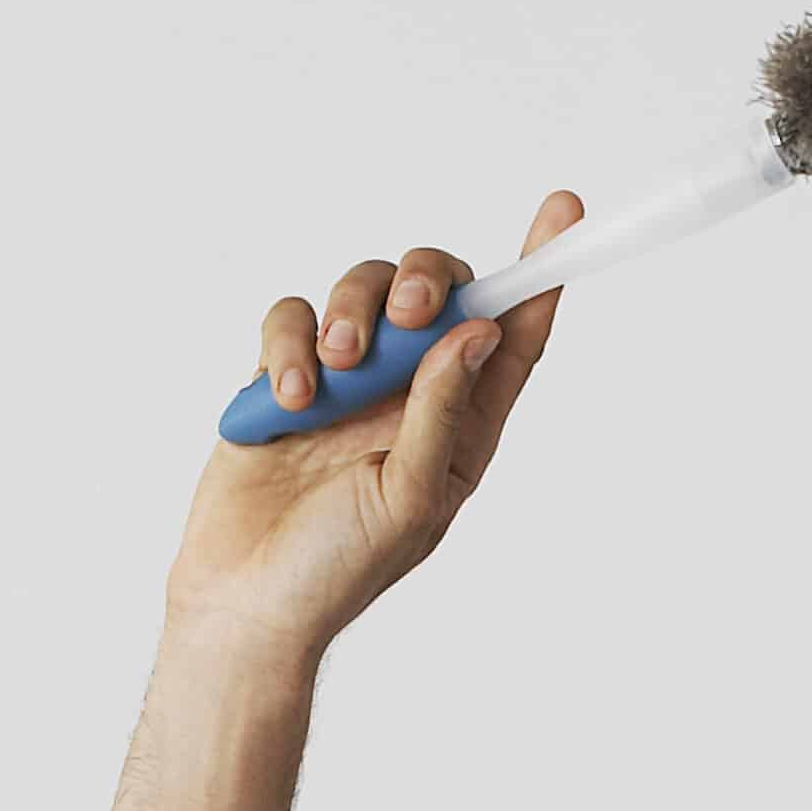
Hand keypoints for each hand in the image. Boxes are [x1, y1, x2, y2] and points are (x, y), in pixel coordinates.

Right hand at [163, 189, 583, 668]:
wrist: (246, 599)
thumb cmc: (338, 568)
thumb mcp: (409, 498)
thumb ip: (442, 413)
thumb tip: (478, 333)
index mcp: (461, 425)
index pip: (511, 337)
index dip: (539, 274)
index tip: (565, 210)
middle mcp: (410, 393)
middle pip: (436, 291)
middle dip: (423, 280)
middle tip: (406, 311)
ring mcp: (348, 381)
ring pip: (361, 291)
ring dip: (349, 316)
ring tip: (332, 376)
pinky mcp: (286, 376)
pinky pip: (293, 318)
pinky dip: (289, 346)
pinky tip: (287, 401)